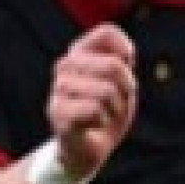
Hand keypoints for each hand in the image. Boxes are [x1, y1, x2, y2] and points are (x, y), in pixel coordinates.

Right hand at [49, 22, 137, 180]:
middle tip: (117, 103)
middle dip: (126, 89)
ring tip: (104, 116)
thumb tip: (126, 54)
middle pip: (114, 66)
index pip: (107, 32)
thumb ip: (123, 62)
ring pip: (106, 91)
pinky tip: (93, 126)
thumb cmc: (108, 113)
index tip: (124, 72)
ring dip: (115, 109)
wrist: (89, 151)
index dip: (126, 52)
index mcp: (80, 52)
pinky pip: (95, 110)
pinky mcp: (58, 113)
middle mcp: (65, 65)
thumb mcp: (123, 84)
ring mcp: (58, 89)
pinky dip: (103, 122)